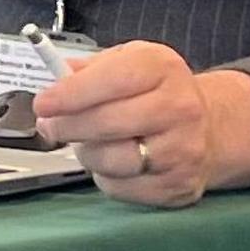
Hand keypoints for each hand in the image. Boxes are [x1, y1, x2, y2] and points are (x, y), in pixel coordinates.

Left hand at [27, 41, 249, 207]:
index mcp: (163, 68)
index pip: (114, 79)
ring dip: (88, 154)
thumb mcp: (126, 63)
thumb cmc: (153, 93)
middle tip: (50, 126)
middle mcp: (181, 107)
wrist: (205, 126)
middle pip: (108, 122)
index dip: (72, 93)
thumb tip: (54, 80)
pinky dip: (106, 177)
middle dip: (67, 126)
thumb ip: (87, 70)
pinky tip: (114, 163)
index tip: (43, 104)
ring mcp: (184, 148)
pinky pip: (121, 187)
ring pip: (112, 160)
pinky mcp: (179, 184)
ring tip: (89, 143)